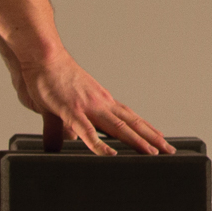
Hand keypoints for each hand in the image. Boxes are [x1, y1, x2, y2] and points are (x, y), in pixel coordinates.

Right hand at [15, 50, 174, 155]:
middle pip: (131, 123)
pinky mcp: (71, 110)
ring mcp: (88, 106)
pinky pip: (87, 131)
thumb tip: (67, 141)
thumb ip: (64, 128)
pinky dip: (99, 144)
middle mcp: (100, 103)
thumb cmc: (51, 78)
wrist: (43, 56)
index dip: (146, 129)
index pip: (129, 118)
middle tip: (168, 150)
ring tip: (151, 153)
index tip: (160, 139)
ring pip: (118, 127)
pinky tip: (110, 154)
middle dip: (150, 138)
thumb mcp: (61, 107)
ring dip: (136, 140)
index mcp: (100, 102)